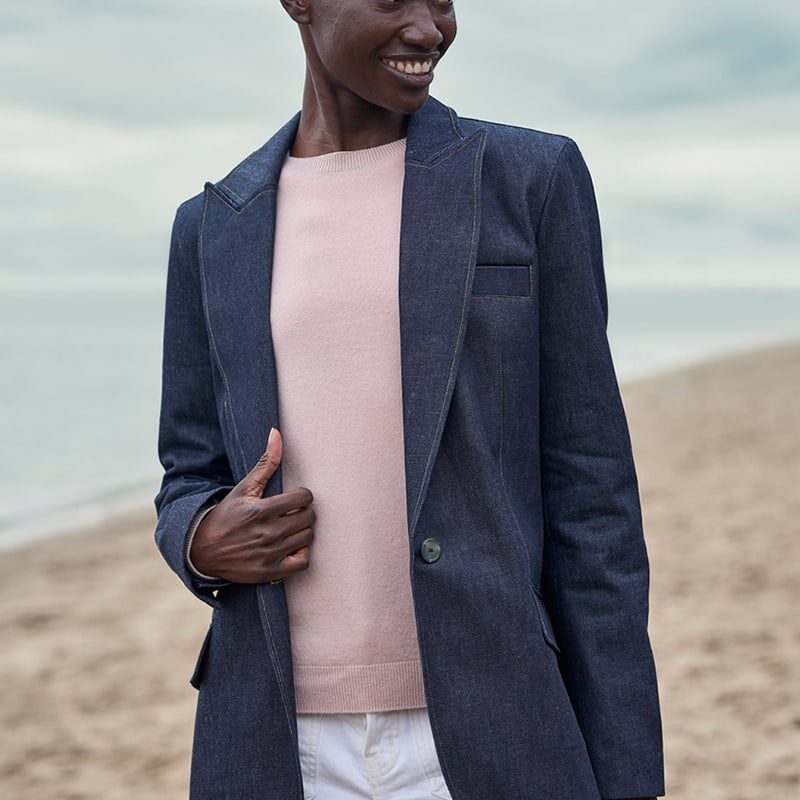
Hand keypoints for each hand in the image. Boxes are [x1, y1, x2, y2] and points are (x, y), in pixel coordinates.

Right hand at [189, 428, 314, 582]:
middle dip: (303, 511)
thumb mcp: (244, 488)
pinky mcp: (271, 572)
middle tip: (292, 512)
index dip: (301, 495)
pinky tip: (291, 546)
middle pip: (309, 517)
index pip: (304, 497)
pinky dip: (301, 554)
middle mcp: (268, 533)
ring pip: (308, 536)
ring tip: (291, 527)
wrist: (203, 550)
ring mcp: (271, 553)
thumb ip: (266, 462)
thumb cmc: (227, 515)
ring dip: (303, 530)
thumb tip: (276, 433)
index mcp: (262, 510)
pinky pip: (303, 562)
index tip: (293, 498)